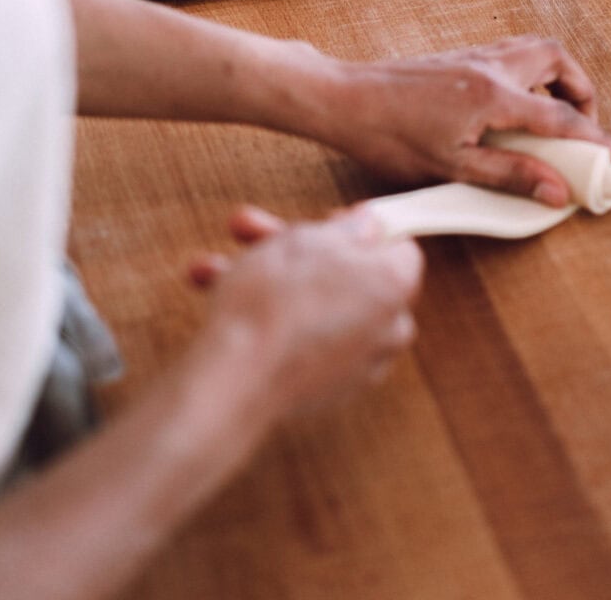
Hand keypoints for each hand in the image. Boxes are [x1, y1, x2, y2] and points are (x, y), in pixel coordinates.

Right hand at [189, 207, 423, 418]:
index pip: (398, 247)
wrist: (235, 380)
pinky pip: (299, 339)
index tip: (325, 220)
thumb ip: (346, 229)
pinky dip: (267, 317)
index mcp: (394, 285)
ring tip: (212, 265)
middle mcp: (386, 329)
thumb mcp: (307, 240)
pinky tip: (215, 293)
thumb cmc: (274, 300)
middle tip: (253, 231)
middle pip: (346, 274)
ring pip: (312, 304)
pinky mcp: (323, 390)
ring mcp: (355, 364)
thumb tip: (370, 227)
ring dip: (263, 278)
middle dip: (292, 249)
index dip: (362, 227)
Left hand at [322, 35, 610, 205]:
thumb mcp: (451, 167)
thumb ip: (509, 176)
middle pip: (556, 59)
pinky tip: (517, 103)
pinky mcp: (457, 57)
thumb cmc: (388, 136)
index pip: (561, 117)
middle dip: (582, 89)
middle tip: (584, 126)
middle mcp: (489, 66)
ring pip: (533, 49)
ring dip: (556, 75)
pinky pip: (510, 52)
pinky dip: (530, 71)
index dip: (598, 139)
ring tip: (556, 113)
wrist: (343, 99)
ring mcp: (472, 57)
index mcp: (493, 95)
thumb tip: (557, 192)